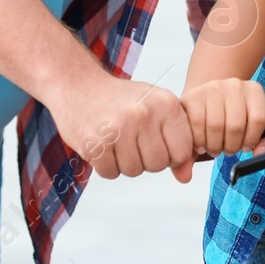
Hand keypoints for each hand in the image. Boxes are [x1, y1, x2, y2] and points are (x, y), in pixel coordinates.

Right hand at [49, 74, 196, 182]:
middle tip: (134, 141)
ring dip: (126, 163)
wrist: (79, 86)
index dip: (171, 155)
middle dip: (147, 159)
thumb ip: (176, 140)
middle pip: (158, 164)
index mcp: (165, 104)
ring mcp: (119, 129)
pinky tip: (105, 145)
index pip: (182, 151)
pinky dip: (107, 165)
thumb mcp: (156, 108)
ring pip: (135, 171)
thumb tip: (185, 177)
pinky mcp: (96, 143)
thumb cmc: (121, 99)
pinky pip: (111, 173)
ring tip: (118, 141)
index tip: (160, 145)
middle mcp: (144, 114)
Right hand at [181, 78, 264, 157]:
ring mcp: (213, 88)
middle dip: (231, 146)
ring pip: (216, 126)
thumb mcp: (254, 127)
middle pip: (236, 126)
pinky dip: (199, 140)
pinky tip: (202, 143)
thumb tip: (262, 152)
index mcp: (254, 91)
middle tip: (227, 149)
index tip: (245, 146)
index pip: (259, 119)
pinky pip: (197, 124)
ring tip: (215, 147)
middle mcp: (234, 85)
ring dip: (214, 146)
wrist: (206, 100)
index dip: (251, 140)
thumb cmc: (231, 117)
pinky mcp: (193, 96)